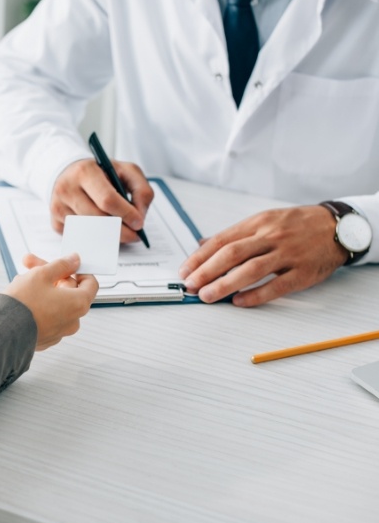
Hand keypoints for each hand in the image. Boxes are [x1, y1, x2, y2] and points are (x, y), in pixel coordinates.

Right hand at [3, 253, 98, 349]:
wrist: (1, 332)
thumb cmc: (23, 304)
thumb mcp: (41, 274)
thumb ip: (61, 265)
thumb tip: (74, 260)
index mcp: (79, 304)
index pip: (90, 283)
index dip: (78, 270)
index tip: (65, 264)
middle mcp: (73, 320)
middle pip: (68, 291)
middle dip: (50, 275)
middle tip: (30, 264)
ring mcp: (59, 332)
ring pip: (55, 302)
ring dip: (41, 288)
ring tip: (20, 280)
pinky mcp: (46, 338)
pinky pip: (46, 316)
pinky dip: (38, 305)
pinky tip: (21, 298)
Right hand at [50, 158, 153, 242]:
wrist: (68, 172)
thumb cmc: (100, 173)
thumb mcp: (126, 171)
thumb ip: (141, 190)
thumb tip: (140, 217)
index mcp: (85, 171)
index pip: (107, 199)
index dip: (126, 214)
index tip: (138, 224)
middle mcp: (67, 188)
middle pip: (98, 219)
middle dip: (121, 231)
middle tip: (134, 235)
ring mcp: (58, 207)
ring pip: (89, 231)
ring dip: (108, 235)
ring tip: (120, 230)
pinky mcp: (55, 222)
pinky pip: (79, 236)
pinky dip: (94, 237)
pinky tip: (100, 228)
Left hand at [178, 205, 347, 306]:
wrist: (337, 226)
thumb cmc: (296, 225)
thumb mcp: (263, 220)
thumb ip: (234, 235)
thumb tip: (202, 245)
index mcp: (257, 223)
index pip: (221, 240)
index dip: (199, 257)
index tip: (185, 271)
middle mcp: (270, 236)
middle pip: (232, 254)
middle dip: (206, 271)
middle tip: (190, 285)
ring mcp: (287, 254)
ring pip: (251, 269)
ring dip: (225, 284)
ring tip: (207, 295)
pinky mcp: (303, 272)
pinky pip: (277, 286)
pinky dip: (256, 295)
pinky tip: (239, 302)